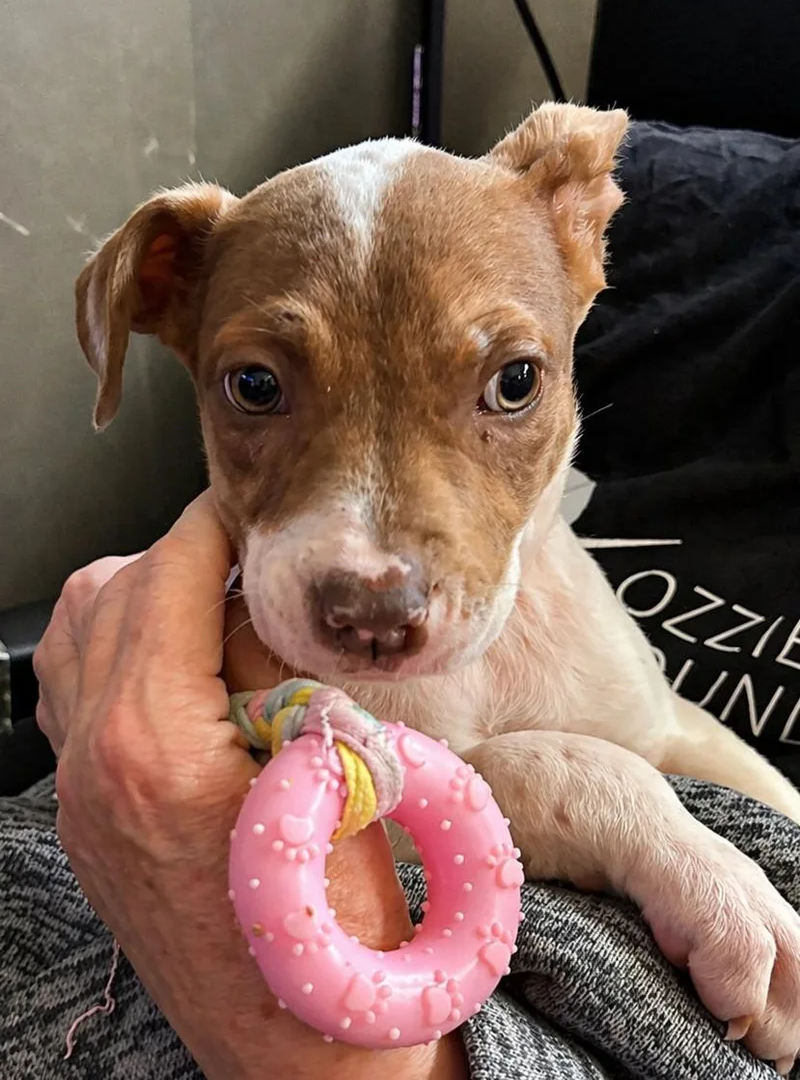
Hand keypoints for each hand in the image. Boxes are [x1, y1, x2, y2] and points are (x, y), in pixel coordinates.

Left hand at [35, 492, 465, 1079]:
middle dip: (185, 554)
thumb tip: (256, 592)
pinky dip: (113, 648)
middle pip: (116, 593)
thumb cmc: (338, 932)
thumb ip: (277, 666)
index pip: (169, 579)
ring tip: (211, 602)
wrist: (305, 1044)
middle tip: (250, 558)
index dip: (215, 524)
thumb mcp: (332, 774)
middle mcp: (96, 762)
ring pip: (77, 635)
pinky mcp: (86, 814)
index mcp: (156, 747)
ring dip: (140, 595)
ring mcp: (79, 792)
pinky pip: (70, 691)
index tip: (252, 505)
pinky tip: (171, 662)